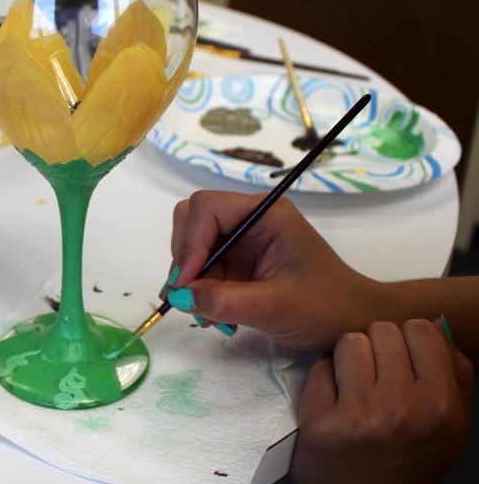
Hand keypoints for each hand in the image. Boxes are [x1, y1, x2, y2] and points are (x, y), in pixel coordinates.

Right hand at [169, 190, 380, 350]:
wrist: (352, 323)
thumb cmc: (326, 308)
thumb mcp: (275, 308)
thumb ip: (225, 301)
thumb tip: (179, 296)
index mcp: (265, 214)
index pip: (205, 208)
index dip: (189, 243)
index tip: (186, 284)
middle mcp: (249, 220)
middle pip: (192, 223)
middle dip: (186, 263)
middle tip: (192, 301)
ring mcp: (242, 240)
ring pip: (192, 249)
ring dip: (191, 284)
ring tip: (210, 318)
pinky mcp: (237, 261)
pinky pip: (201, 269)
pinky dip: (200, 293)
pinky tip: (217, 316)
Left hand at [291, 320, 473, 483]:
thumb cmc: (409, 456)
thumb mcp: (450, 424)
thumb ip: (454, 374)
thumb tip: (437, 327)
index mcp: (441, 406)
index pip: (421, 330)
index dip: (408, 337)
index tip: (402, 354)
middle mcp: (401, 409)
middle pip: (381, 330)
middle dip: (376, 344)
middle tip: (375, 370)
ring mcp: (358, 415)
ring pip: (349, 342)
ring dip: (348, 356)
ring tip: (354, 381)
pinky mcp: (320, 421)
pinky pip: (320, 367)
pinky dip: (324, 378)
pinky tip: (334, 398)